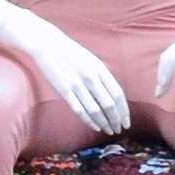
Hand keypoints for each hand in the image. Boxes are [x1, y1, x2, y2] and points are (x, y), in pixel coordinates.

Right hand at [9, 11, 128, 134]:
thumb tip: (113, 96)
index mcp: (100, 69)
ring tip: (108, 130)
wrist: (48, 45)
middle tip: (118, 130)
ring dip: (104, 123)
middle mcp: (91, 77)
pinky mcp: (64, 90)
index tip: (126, 122)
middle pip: (109, 105)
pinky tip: (94, 126)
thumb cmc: (71, 52)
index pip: (118, 94)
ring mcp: (77, 84)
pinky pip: (80, 110)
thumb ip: (102, 77)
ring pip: (95, 110)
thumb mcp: (92, 61)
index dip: (124, 111)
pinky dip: (89, 121)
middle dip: (116, 120)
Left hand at [153, 8, 174, 96]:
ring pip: (166, 60)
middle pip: (166, 59)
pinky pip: (172, 59)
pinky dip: (166, 72)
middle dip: (161, 76)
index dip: (166, 71)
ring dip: (162, 77)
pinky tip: (164, 83)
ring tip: (160, 93)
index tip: (165, 87)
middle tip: (159, 94)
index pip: (172, 56)